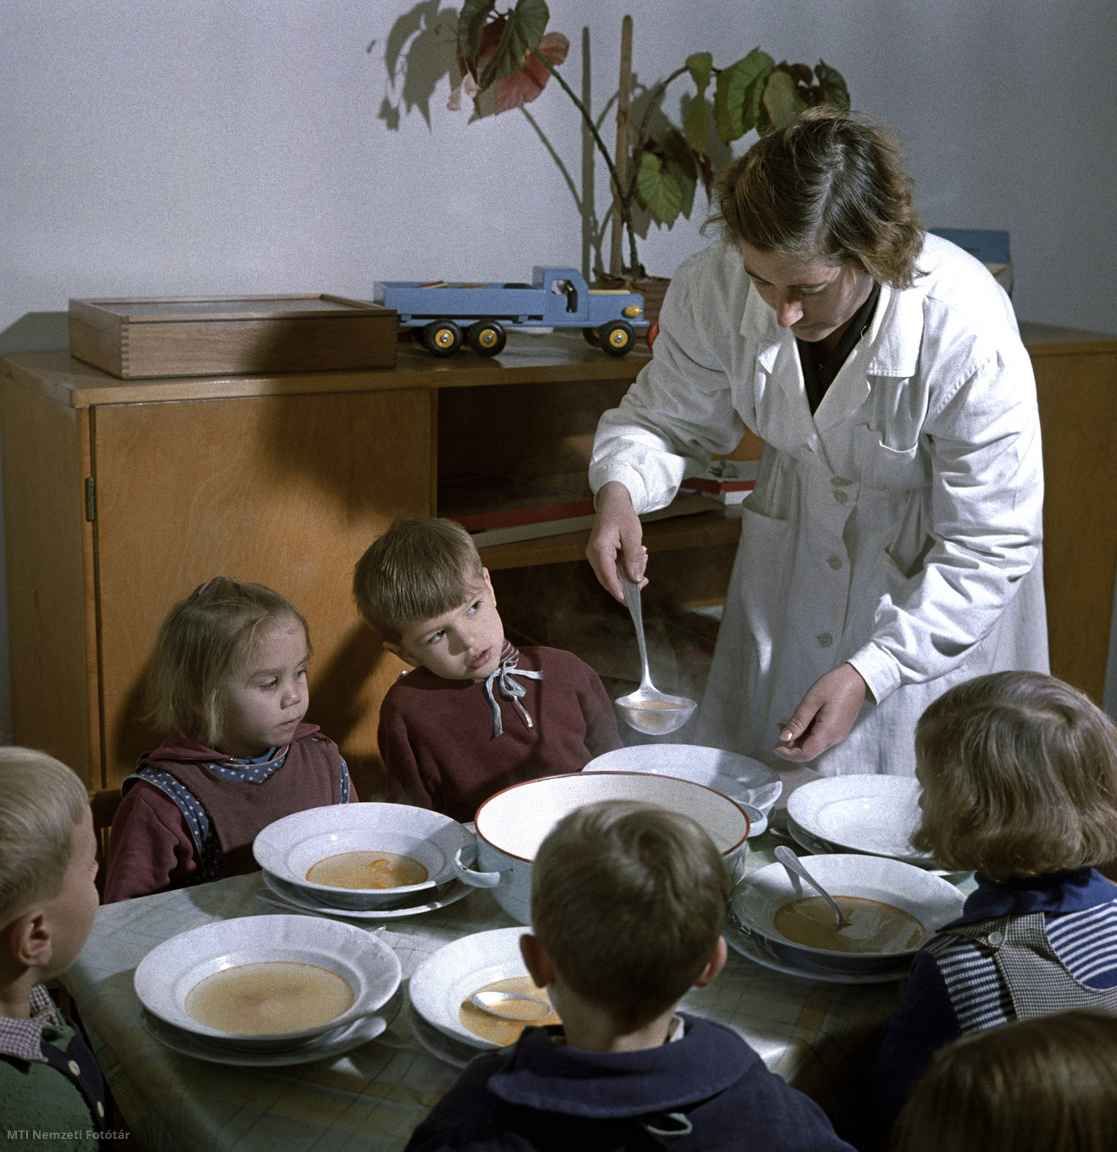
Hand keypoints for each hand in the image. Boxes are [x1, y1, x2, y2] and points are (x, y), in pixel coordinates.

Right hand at [586, 481, 647, 602]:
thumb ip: (634, 558)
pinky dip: (626, 568)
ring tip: (642, 557)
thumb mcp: (633, 535)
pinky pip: (613, 569)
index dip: (619, 591)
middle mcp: (594, 555)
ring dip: (629, 573)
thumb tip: (636, 580)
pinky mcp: (601, 556)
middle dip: (628, 584)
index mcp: (600, 549)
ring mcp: (596, 556)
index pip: (608, 576)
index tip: (630, 602)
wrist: (612, 502)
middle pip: (609, 580)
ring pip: (612, 576)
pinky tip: (637, 557)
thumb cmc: (622, 515)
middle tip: (645, 578)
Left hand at [773, 663, 867, 762]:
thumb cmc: (834, 685)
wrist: (858, 678)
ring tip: (786, 722)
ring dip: (798, 738)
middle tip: (779, 727)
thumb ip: (797, 722)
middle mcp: (835, 738)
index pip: (806, 753)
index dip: (789, 754)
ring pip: (813, 745)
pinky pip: (819, 738)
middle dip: (791, 744)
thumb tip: (783, 738)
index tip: (775, 746)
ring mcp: (837, 734)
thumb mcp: (811, 701)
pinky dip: (806, 733)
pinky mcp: (838, 729)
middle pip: (809, 751)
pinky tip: (800, 721)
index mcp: (828, 732)